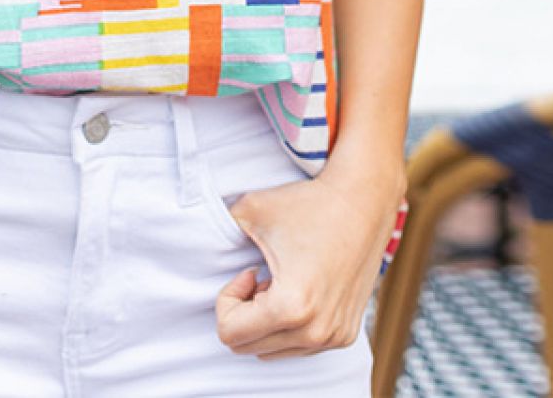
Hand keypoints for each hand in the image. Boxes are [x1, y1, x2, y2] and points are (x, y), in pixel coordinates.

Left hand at [214, 161, 404, 359]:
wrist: (363, 201)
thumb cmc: (306, 204)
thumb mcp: (250, 210)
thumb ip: (218, 229)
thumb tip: (189, 238)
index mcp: (290, 308)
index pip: (231, 335)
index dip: (228, 300)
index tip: (248, 270)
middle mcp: (315, 332)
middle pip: (249, 347)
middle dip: (245, 313)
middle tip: (259, 275)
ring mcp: (334, 337)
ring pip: (275, 351)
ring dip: (267, 320)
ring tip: (280, 281)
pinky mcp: (346, 335)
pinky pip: (301, 347)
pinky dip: (290, 325)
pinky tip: (300, 288)